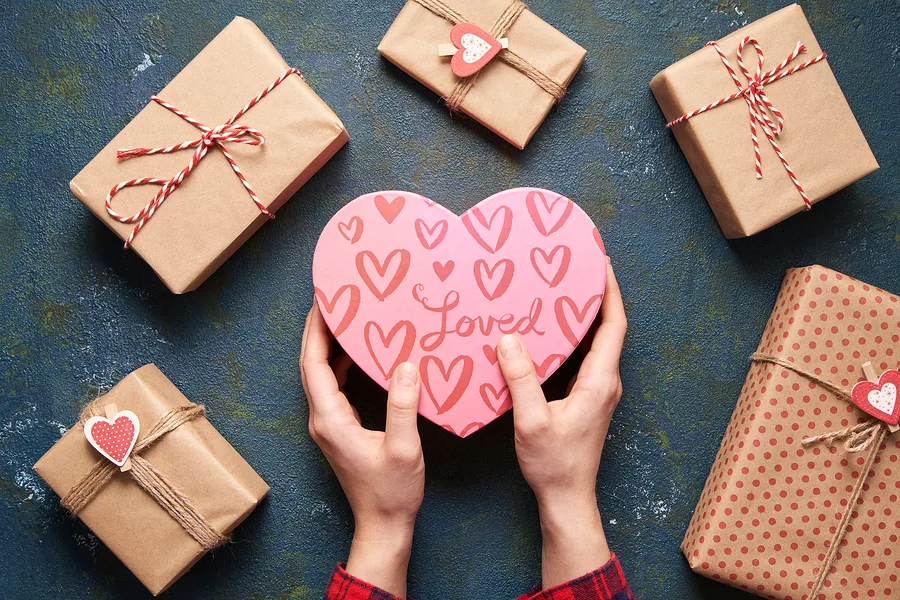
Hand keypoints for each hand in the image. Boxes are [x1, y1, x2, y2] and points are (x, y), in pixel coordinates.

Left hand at [300, 302, 423, 597]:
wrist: (383, 525)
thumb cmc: (392, 492)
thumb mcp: (404, 448)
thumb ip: (403, 405)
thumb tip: (406, 364)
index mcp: (331, 418)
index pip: (314, 362)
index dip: (317, 328)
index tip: (325, 298)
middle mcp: (322, 417)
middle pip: (312, 363)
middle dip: (320, 328)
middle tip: (335, 296)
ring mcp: (328, 423)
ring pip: (320, 373)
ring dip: (329, 344)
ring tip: (347, 315)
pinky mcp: (339, 427)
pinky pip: (334, 385)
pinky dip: (342, 363)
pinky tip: (359, 351)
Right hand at [496, 260, 626, 588]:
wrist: (567, 497)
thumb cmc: (553, 464)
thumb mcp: (531, 421)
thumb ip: (521, 379)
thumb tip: (510, 339)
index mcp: (599, 381)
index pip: (613, 326)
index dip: (610, 292)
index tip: (601, 264)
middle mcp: (605, 381)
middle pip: (607, 329)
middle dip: (595, 296)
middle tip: (575, 268)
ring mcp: (597, 391)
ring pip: (595, 343)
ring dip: (583, 317)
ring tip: (560, 290)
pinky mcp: (586, 399)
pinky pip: (582, 359)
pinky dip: (571, 339)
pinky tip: (547, 332)